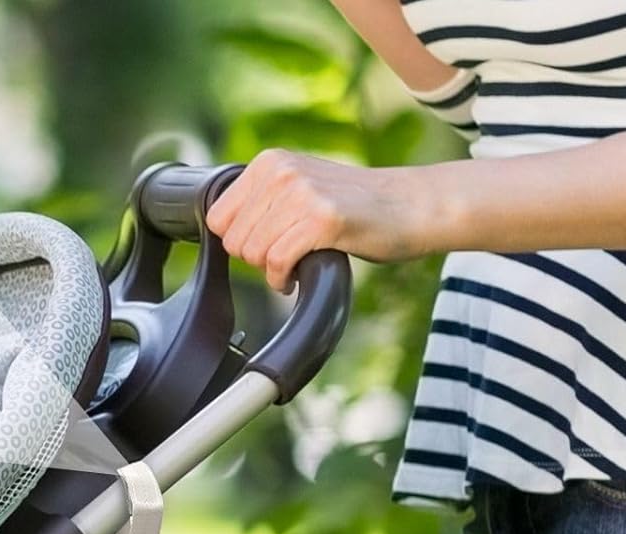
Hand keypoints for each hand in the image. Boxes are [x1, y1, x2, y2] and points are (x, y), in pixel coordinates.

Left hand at [205, 150, 432, 291]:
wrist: (408, 205)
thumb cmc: (353, 205)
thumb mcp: (300, 186)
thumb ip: (263, 199)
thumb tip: (220, 230)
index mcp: (270, 162)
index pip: (218, 218)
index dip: (240, 240)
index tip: (267, 243)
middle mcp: (282, 172)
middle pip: (234, 241)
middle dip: (257, 258)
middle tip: (286, 254)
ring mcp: (302, 194)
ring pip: (254, 254)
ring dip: (272, 271)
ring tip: (297, 261)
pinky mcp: (322, 220)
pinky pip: (277, 263)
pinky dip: (283, 280)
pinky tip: (299, 274)